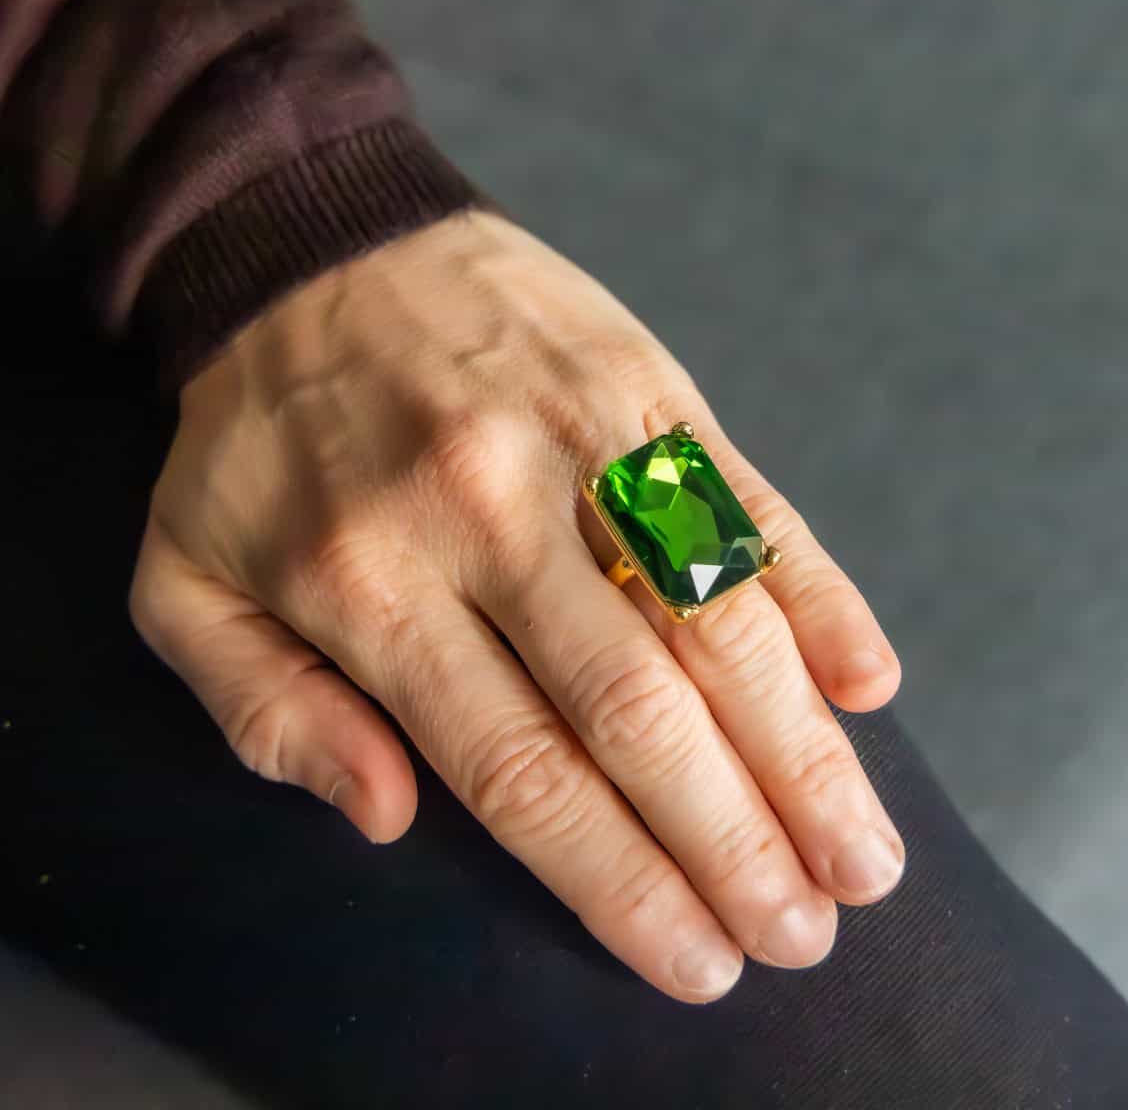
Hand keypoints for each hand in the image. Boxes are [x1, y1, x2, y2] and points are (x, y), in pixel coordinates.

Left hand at [128, 209, 903, 1002]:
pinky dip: (818, 596)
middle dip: (730, 841)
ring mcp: (580, 440)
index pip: (518, 768)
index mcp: (367, 583)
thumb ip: (268, 713)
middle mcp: (488, 516)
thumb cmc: (258, 441)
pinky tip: (868, 685)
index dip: (617, 879)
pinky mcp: (643, 386)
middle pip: (636, 711)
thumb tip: (391, 817)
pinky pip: (748, 502)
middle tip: (801, 936)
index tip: (695, 960)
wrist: (312, 244)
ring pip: (715, 617)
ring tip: (863, 857)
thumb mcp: (184, 583)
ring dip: (800, 749)